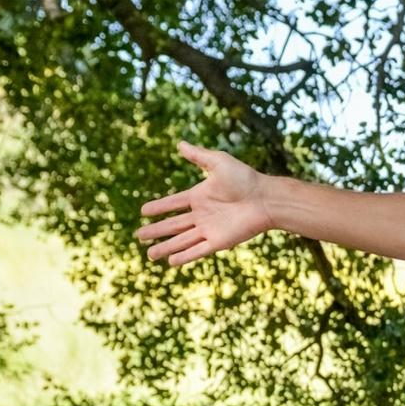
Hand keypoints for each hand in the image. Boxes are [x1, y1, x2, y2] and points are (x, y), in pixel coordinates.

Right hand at [137, 140, 273, 266]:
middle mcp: (202, 215)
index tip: (143, 211)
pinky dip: (184, 256)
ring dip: (166, 247)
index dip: (158, 207)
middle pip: (173, 225)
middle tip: (138, 236)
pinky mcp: (219, 241)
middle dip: (156, 231)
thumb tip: (180, 144)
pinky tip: (171, 262)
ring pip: (182, 240)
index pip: (174, 203)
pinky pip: (198, 250)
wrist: (265, 199)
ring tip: (149, 255)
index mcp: (200, 196)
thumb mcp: (219, 162)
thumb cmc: (246, 179)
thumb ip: (199, 156)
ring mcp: (210, 229)